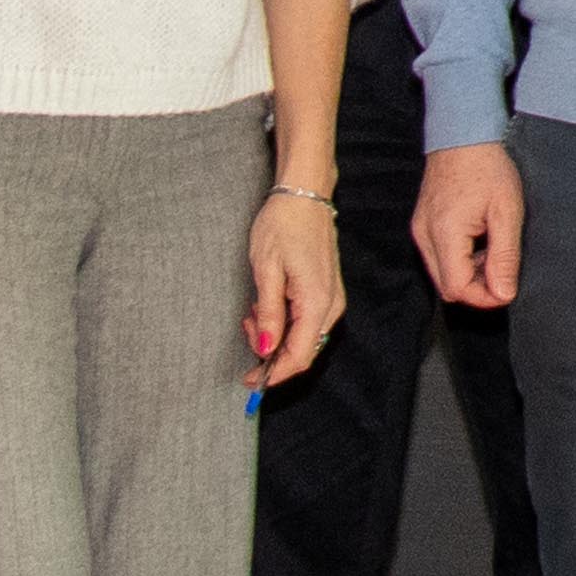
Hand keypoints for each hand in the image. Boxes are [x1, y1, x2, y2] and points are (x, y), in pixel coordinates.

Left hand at [245, 189, 345, 383]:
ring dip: (275, 336)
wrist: (304, 194)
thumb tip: (264, 349)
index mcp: (317, 302)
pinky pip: (306, 322)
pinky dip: (283, 322)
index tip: (248, 381)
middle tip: (245, 328)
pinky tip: (266, 304)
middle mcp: (330, 306)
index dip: (273, 375)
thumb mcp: (266, 270)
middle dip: (271, 352)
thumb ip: (267, 314)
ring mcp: (331, 299)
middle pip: (303, 351)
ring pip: (303, 338)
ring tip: (252, 310)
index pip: (298, 356)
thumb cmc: (284, 225)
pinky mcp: (326, 292)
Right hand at [414, 143, 525, 311]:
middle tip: (502, 270)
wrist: (462, 134)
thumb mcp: (507, 212)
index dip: (483, 297)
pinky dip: (459, 259)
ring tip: (492, 251)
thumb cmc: (488, 167)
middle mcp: (424, 235)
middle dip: (476, 287)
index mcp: (444, 233)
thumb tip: (504, 294)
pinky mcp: (422, 224)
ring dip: (468, 273)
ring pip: (441, 274)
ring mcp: (419, 229)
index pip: (457, 289)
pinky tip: (479, 241)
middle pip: (446, 287)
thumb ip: (505, 256)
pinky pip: (438, 257)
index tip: (507, 288)